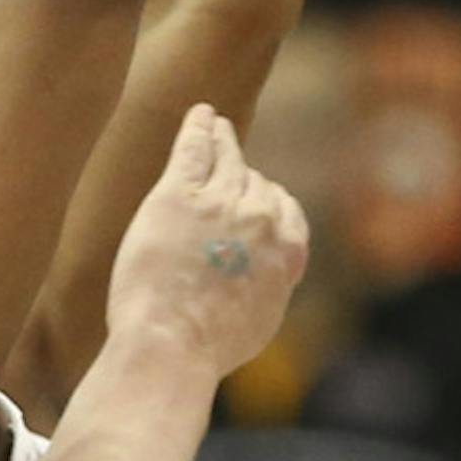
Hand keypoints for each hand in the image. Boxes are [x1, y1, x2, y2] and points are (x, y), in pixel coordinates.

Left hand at [106, 105, 309, 382]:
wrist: (173, 344)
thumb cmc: (209, 346)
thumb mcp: (262, 320)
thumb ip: (272, 284)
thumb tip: (270, 276)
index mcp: (288, 249)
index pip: (285, 208)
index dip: (268, 201)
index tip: (257, 197)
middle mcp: (261, 218)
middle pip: (255, 183)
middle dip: (244, 173)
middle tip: (231, 156)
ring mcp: (220, 202)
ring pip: (227, 159)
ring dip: (224, 139)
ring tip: (216, 126)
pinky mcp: (178, 194)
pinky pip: (195, 148)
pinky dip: (200, 127)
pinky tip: (200, 115)